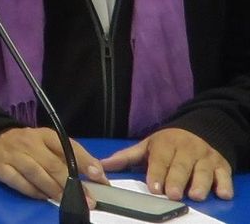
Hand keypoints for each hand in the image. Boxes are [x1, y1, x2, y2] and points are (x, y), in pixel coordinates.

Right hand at [0, 126, 105, 200]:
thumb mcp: (48, 144)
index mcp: (44, 135)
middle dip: (72, 184)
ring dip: (53, 190)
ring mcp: (13, 155)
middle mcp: (29, 143)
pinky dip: (32, 191)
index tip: (99, 177)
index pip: (68, 147)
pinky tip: (42, 197)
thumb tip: (97, 175)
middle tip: (87, 200)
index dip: (85, 162)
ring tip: (66, 201)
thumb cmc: (26, 145)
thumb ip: (71, 157)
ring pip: (36, 174)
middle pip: (53, 164)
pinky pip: (19, 182)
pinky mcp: (0, 167)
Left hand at [100, 127, 234, 201]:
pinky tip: (221, 193)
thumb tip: (102, 165)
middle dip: (176, 180)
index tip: (154, 187)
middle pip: (181, 166)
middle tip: (172, 194)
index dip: (157, 173)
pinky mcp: (222, 165)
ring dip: (200, 183)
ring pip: (203, 171)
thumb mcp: (148, 146)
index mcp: (166, 144)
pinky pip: (224, 175)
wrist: (201, 130)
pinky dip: (224, 184)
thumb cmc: (169, 144)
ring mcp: (205, 157)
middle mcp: (187, 149)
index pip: (160, 160)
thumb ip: (126, 157)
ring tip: (195, 195)